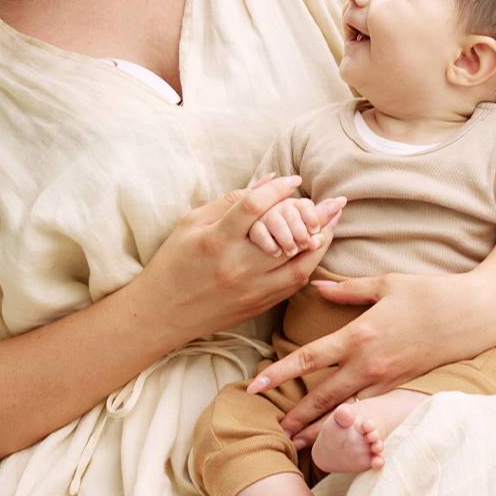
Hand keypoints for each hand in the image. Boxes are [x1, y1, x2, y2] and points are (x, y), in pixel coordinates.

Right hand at [136, 175, 337, 342]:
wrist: (161, 315)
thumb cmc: (173, 264)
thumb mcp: (191, 224)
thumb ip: (231, 201)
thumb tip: (269, 180)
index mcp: (216, 240)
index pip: (256, 207)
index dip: (280, 189)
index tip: (295, 180)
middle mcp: (237, 266)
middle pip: (289, 235)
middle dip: (315, 214)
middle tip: (334, 201)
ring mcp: (251, 289)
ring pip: (301, 263)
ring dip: (322, 240)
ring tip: (334, 221)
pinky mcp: (259, 306)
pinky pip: (295, 283)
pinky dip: (310, 262)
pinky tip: (317, 246)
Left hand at [246, 271, 488, 446]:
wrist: (475, 314)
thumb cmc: (430, 293)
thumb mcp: (386, 284)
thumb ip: (348, 289)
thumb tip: (317, 286)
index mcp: (359, 334)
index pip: (309, 358)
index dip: (279, 374)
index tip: (255, 387)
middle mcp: (370, 364)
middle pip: (323, 395)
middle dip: (297, 415)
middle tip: (275, 430)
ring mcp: (388, 380)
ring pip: (348, 410)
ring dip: (322, 428)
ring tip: (300, 444)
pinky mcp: (404, 388)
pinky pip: (372, 410)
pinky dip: (354, 424)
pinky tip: (342, 435)